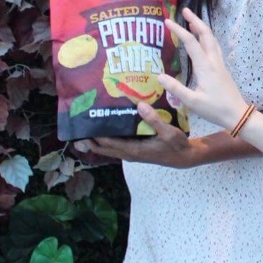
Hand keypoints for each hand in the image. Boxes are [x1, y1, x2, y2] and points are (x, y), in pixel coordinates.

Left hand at [75, 104, 195, 167]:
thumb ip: (154, 120)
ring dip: (96, 139)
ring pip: (107, 148)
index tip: (83, 124)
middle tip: (78, 124)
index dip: (93, 134)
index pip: (106, 142)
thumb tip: (139, 105)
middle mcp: (128, 153)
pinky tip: (107, 127)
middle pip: (102, 148)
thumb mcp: (169, 132)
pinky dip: (107, 139)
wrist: (185, 157)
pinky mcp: (135, 151)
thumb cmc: (177, 146)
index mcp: (133, 150)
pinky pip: (115, 146)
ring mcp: (131, 153)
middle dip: (88, 138)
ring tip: (88, 124)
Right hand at [157, 9, 248, 132]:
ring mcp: (220, 64)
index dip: (178, 30)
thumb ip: (175, 89)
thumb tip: (159, 76)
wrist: (238, 115)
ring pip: (212, 39)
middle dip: (195, 21)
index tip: (167, 21)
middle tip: (184, 10)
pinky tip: (203, 40)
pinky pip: (214, 47)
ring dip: (202, 28)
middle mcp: (213, 61)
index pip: (190, 43)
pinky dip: (207, 37)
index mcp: (205, 67)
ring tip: (192, 21)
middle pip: (206, 34)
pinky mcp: (222, 69)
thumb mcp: (192, 102)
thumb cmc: (215, 109)